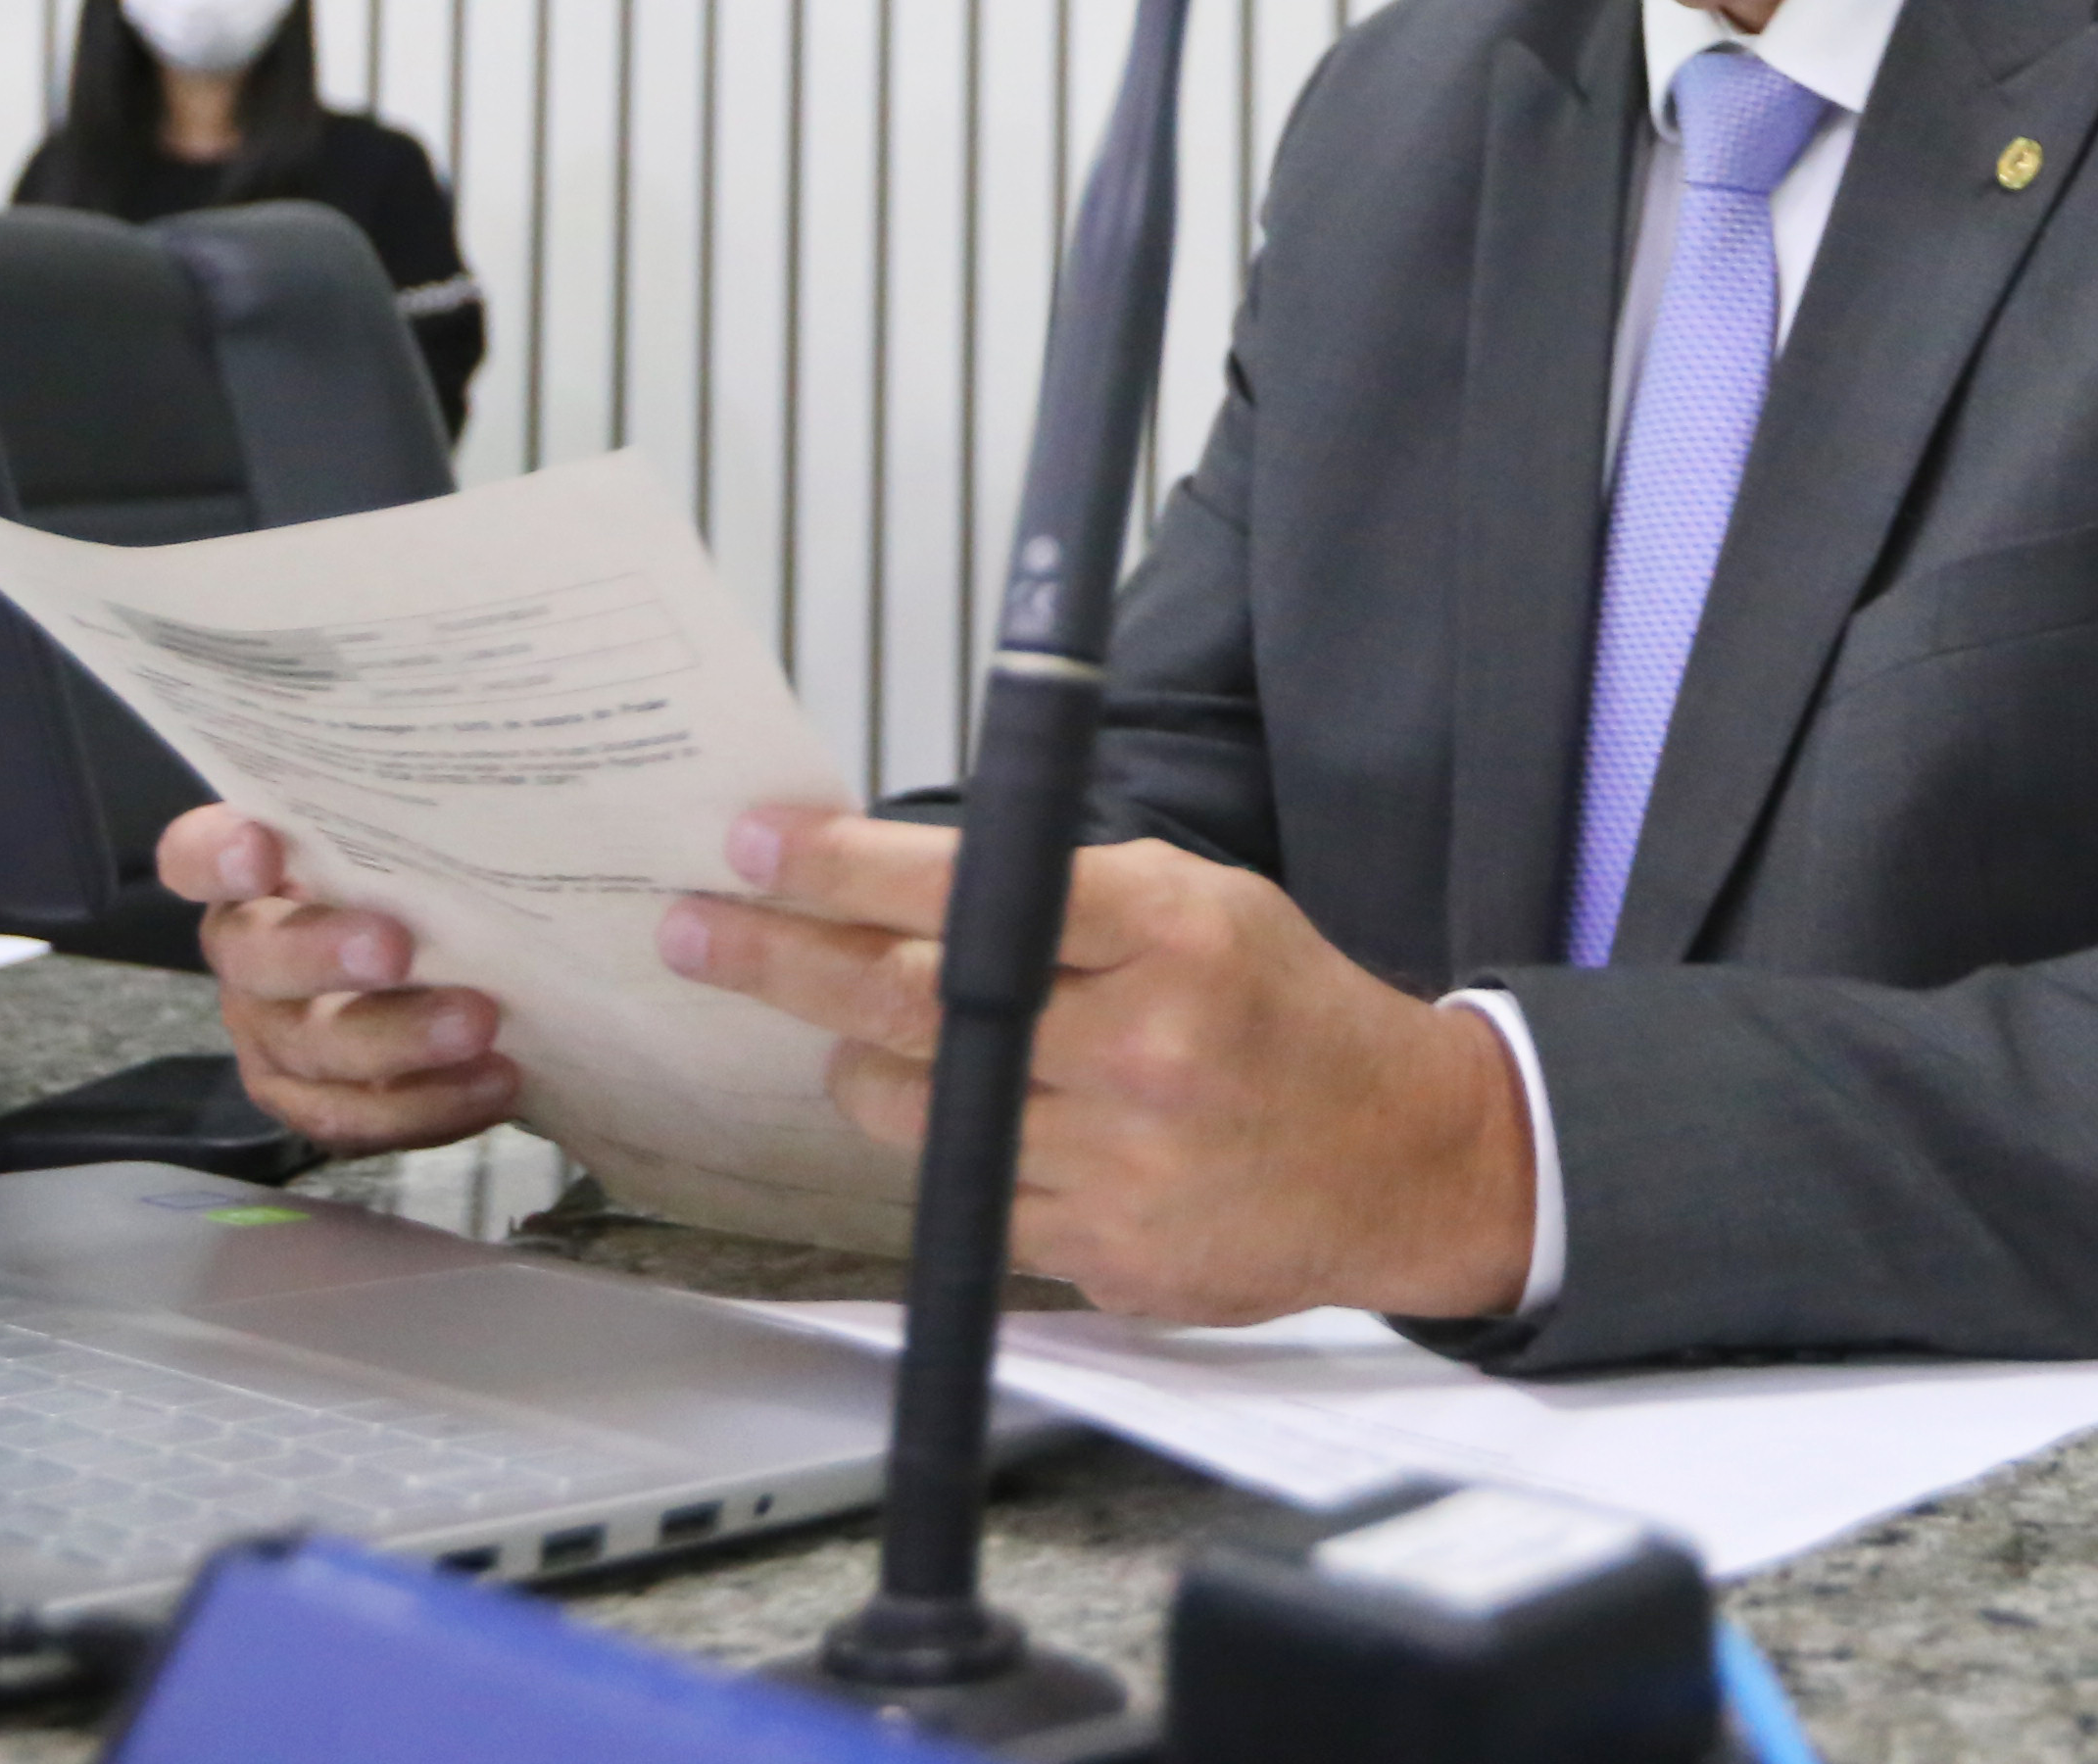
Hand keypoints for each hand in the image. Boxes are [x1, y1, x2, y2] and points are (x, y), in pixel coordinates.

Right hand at [158, 803, 522, 1156]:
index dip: (215, 855)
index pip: (196, 855)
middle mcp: (246, 954)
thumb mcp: (419, 833)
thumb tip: (482, 743)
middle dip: (322, 955)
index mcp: (252, 873)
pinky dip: (427, 1105)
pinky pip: (352, 1117)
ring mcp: (271, 1034)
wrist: (463, 966)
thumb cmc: (429, 876)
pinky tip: (492, 1080)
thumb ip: (419, 807)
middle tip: (395, 947)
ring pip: (309, 1049)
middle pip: (255, 960)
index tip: (261, 847)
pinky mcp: (310, 1100)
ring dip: (396, 1041)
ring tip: (479, 1024)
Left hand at [660, 811, 1535, 1327]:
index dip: (844, 867)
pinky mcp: (1103, 1253)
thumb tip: (898, 885)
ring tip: (866, 1041)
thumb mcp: (1204, 903)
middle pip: (908, 1002)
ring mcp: (1118, 1161)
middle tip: (695, 932)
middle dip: (781, 960)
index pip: (970, 888)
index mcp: (1168, 933)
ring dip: (866, 1068)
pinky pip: (968, 1197)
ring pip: (914, 1111)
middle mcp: (1139, 1045)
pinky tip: (987, 1126)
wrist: (1401, 1157)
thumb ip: (1066, 896)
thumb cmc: (1287, 1012)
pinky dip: (957, 1153)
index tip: (755, 843)